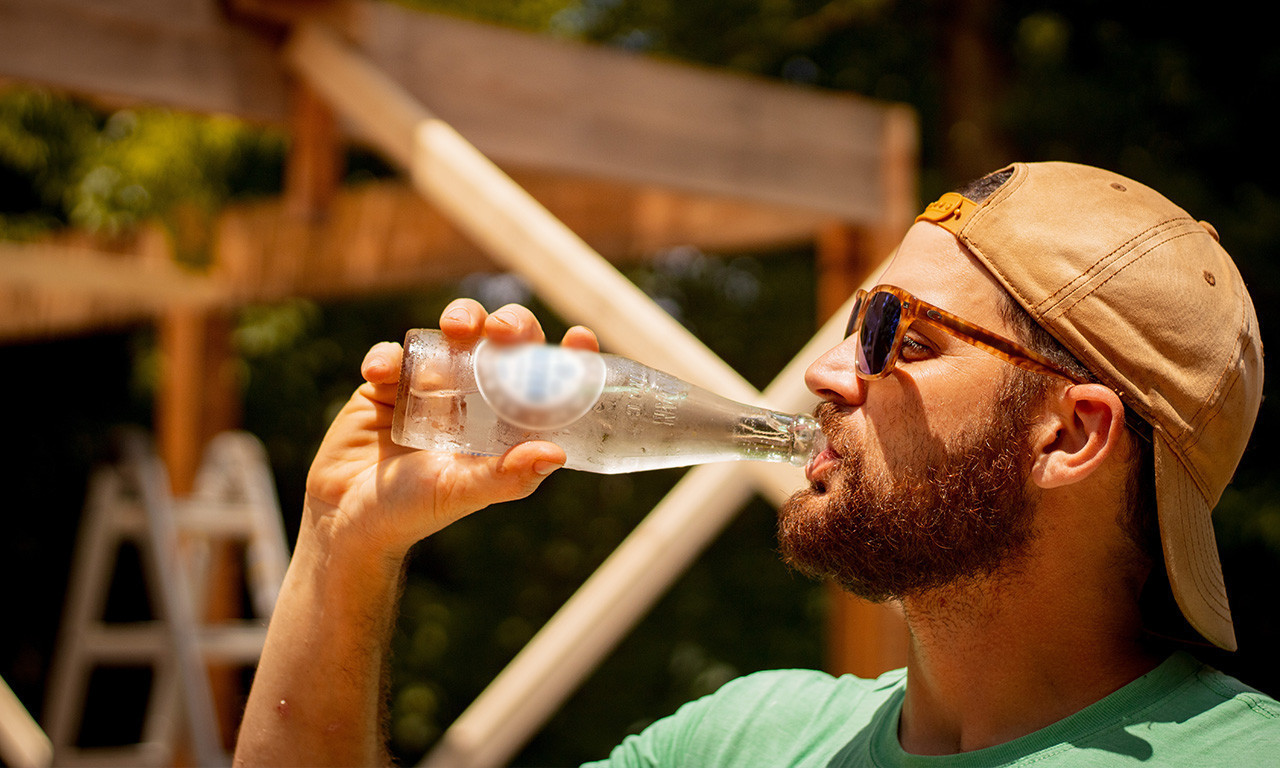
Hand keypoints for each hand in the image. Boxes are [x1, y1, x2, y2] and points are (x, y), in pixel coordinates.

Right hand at [302, 299, 599, 563]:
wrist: (350, 521)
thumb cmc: (415, 511)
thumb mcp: (463, 492)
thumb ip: (505, 476)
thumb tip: (555, 454)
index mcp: (503, 420)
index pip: (543, 379)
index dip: (566, 356)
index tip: (581, 339)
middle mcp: (473, 395)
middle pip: (502, 341)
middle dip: (509, 324)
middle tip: (502, 331)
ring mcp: (429, 384)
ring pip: (454, 332)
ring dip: (460, 318)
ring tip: (456, 329)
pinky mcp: (386, 384)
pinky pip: (392, 355)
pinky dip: (389, 357)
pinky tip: (381, 375)